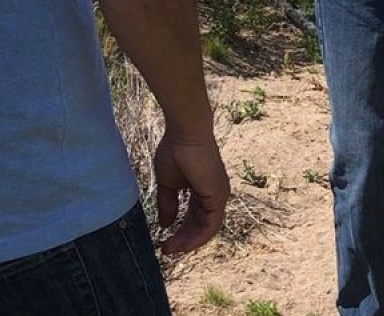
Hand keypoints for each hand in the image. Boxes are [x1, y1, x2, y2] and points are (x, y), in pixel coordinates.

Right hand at [153, 128, 230, 255]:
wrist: (185, 133)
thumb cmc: (175, 151)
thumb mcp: (168, 184)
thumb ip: (168, 204)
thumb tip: (165, 224)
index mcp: (203, 189)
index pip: (194, 217)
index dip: (180, 231)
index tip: (164, 241)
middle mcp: (214, 194)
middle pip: (200, 225)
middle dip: (183, 239)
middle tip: (166, 250)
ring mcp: (219, 195)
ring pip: (207, 228)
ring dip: (189, 242)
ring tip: (171, 249)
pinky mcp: (219, 196)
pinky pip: (211, 225)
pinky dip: (198, 237)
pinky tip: (183, 244)